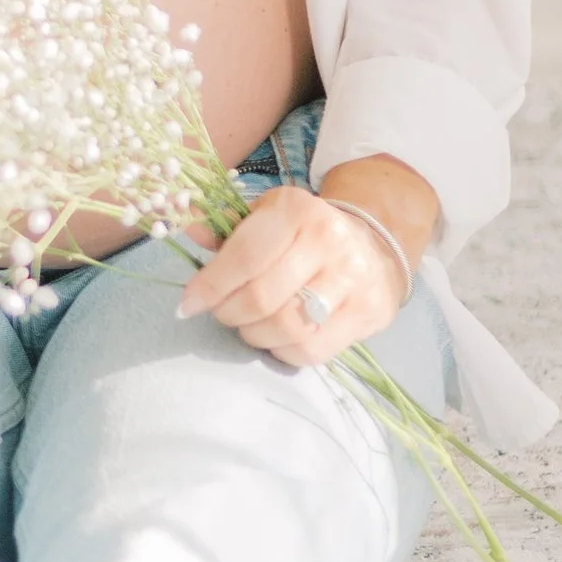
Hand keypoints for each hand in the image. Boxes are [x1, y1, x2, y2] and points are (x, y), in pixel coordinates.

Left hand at [174, 184, 410, 368]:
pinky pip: (313, 350)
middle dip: (229, 313)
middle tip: (222, 313)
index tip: (188, 304)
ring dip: (255, 334)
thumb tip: (188, 229)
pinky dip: (284, 351)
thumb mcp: (266, 217)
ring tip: (250, 325)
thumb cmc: (304, 233)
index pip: (244, 256)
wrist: (373, 245)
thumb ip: (226, 229)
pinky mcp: (369, 312)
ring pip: (287, 327)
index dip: (210, 286)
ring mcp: (353, 278)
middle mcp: (329, 240)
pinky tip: (278, 338)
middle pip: (262, 297)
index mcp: (297, 210)